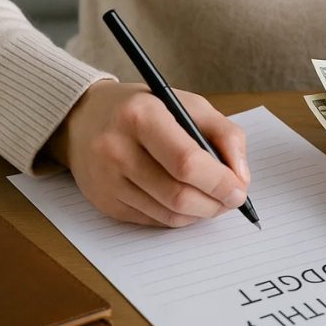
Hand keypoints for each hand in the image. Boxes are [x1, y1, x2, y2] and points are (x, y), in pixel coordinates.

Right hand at [46, 81, 249, 226]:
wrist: (84, 119)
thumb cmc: (146, 109)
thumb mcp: (188, 104)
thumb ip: (224, 134)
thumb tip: (241, 177)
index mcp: (141, 115)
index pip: (186, 161)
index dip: (219, 181)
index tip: (239, 189)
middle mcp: (117, 149)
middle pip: (178, 194)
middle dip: (215, 203)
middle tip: (232, 199)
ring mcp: (107, 179)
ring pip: (168, 214)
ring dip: (200, 213)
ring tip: (212, 199)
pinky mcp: (105, 202)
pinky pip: (154, 220)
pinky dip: (179, 216)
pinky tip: (186, 201)